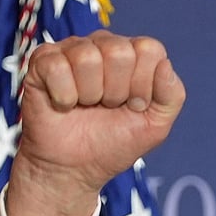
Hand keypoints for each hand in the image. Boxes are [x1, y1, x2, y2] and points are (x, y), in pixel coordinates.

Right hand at [7, 31, 185, 215]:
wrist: (75, 169)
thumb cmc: (114, 143)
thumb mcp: (155, 125)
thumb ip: (172, 95)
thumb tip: (165, 64)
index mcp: (134, 55)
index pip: (149, 50)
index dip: (143, 85)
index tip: (134, 106)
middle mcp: (102, 45)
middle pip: (119, 51)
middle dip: (116, 91)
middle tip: (106, 107)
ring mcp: (71, 50)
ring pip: (87, 58)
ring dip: (89, 95)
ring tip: (86, 106)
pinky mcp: (42, 61)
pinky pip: (57, 67)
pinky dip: (64, 97)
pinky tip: (64, 105)